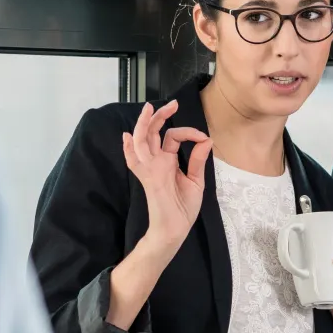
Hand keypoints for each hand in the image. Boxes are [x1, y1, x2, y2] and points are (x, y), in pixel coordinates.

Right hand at [121, 100, 212, 253]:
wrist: (176, 228)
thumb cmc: (184, 207)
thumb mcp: (196, 180)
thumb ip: (197, 160)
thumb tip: (206, 139)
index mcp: (168, 160)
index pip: (172, 137)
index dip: (188, 132)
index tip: (203, 138)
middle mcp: (157, 161)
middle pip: (152, 132)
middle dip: (160, 116)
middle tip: (172, 104)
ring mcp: (150, 168)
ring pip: (141, 141)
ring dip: (143, 124)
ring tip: (149, 109)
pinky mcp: (148, 178)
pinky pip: (135, 161)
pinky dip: (129, 149)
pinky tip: (127, 136)